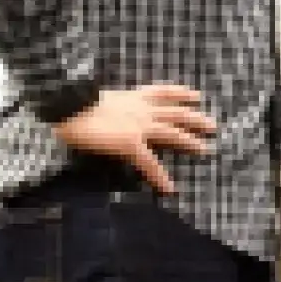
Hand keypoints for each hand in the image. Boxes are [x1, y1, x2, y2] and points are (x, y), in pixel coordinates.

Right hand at [55, 83, 215, 194]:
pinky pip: (150, 163)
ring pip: (172, 133)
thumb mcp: (97, 96)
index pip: (162, 92)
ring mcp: (138, 126)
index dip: (181, 94)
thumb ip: (110, 103)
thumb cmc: (74, 101)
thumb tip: (106, 107)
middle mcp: (141, 108)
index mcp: (132, 96)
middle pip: (175, 113)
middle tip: (212, 126)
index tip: (197, 96)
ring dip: (190, 141)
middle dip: (195, 119)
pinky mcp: (130, 143)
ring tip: (205, 150)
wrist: (67, 106)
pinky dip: (160, 177)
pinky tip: (170, 189)